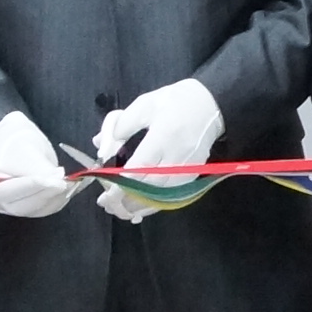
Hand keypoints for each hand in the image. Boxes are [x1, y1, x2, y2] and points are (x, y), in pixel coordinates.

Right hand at [0, 110, 79, 219]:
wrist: (17, 145)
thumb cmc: (17, 145)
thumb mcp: (28, 152)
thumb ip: (41, 169)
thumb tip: (58, 180)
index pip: (14, 190)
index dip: (36, 185)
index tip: (56, 180)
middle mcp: (1, 202)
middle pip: (27, 204)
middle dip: (49, 192)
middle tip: (65, 181)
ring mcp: (17, 208)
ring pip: (39, 208)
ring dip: (57, 197)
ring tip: (70, 181)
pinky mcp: (31, 208)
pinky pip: (47, 208)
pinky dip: (60, 199)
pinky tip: (69, 188)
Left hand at [93, 79, 225, 224]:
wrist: (211, 105)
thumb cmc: (175, 102)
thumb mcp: (144, 105)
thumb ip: (121, 125)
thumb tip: (100, 144)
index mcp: (163, 135)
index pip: (140, 166)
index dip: (122, 183)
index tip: (106, 193)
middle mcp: (177, 155)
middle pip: (150, 186)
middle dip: (126, 198)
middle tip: (106, 204)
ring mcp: (188, 167)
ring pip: (162, 195)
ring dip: (140, 205)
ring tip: (120, 210)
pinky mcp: (194, 173)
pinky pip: (173, 195)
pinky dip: (156, 204)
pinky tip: (141, 207)